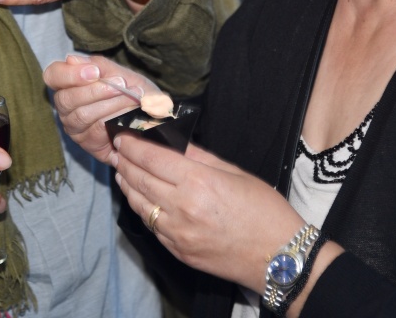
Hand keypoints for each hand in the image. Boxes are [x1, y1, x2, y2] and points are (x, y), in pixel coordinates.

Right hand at [43, 53, 162, 163]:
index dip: (69, 74)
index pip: (53, 76)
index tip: (94, 72)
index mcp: (70, 84)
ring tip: (131, 96)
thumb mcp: (121, 74)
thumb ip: (99, 66)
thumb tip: (71, 59)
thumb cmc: (134, 93)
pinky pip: (96, 130)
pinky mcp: (87, 143)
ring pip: (82, 115)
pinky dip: (115, 118)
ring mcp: (75, 127)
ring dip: (109, 104)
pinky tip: (131, 113)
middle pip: (65, 99)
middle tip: (120, 83)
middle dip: (94, 90)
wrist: (153, 118)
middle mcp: (66, 107)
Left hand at [112, 133, 306, 291]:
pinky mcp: (178, 251)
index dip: (133, 146)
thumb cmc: (264, 211)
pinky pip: (152, 226)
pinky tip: (140, 198)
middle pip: (140, 180)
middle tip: (117, 150)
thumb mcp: (234, 172)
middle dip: (125, 162)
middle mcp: (182, 208)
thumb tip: (172, 140)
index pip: (152, 158)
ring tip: (122, 171)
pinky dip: (142, 208)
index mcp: (198, 182)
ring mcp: (177, 233)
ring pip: (140, 204)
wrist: (278, 257)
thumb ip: (198, 156)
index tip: (123, 137)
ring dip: (127, 185)